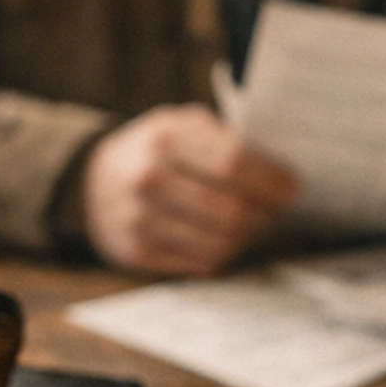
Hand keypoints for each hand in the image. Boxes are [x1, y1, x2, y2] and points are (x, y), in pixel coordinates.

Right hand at [81, 105, 296, 274]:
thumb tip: (280, 173)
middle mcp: (148, 178)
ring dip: (249, 237)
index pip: (233, 163)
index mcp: (165, 137)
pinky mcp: (137, 251)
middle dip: (267, 214)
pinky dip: (224, 253)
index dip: (272, 180)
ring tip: (255, 224)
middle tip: (279, 211)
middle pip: (231, 210)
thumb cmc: (156, 150)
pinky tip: (226, 238)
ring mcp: (139, 219)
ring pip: (221, 243)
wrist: (93, 182)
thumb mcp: (182, 124)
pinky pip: (202, 262)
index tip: (292, 188)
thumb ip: (226, 139)